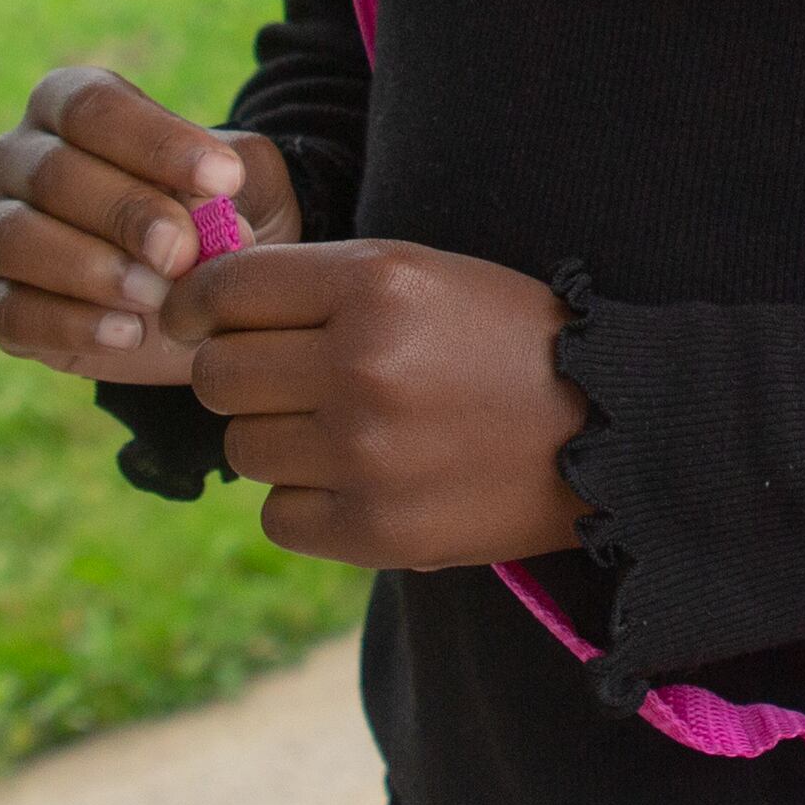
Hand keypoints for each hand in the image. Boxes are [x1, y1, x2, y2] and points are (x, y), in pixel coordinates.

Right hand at [0, 64, 294, 381]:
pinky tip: (128, 334)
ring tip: (157, 296)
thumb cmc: (213, 212)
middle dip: (126, 213)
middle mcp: (18, 157)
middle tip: (184, 251)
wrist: (197, 291)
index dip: (157, 142)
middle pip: (54, 173)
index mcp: (67, 103)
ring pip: (15, 239)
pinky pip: (12, 313)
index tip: (225, 180)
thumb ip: (233, 175)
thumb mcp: (245, 180)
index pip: (95, 107)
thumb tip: (210, 207)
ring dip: (89, 269)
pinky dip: (69, 326)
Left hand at [172, 239, 590, 571]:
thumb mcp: (422, 274)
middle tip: (293, 381)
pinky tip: (361, 481)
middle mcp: (363, 363)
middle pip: (218, 376)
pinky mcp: (378, 530)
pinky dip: (306, 502)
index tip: (193, 322)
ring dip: (278, 440)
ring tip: (347, 431)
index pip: (225, 292)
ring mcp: (368, 453)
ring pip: (242, 447)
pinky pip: (277, 515)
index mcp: (377, 283)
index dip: (194, 306)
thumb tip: (194, 313)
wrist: (612, 427)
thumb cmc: (504, 339)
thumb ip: (315, 284)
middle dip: (242, 376)